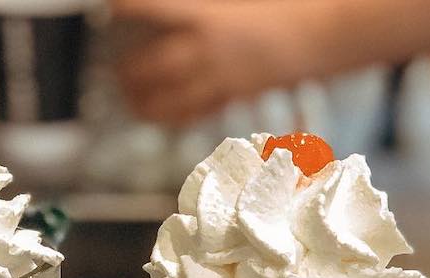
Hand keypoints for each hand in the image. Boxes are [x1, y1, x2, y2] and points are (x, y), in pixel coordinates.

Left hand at [111, 0, 326, 125]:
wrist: (319, 35)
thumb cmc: (283, 7)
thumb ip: (198, 8)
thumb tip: (175, 12)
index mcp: (205, 16)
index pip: (150, 8)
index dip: (125, 7)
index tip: (109, 7)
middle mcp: (205, 51)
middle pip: (150, 67)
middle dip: (127, 71)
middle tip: (117, 69)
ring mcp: (218, 78)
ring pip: (167, 100)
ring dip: (143, 102)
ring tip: (132, 98)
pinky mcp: (232, 96)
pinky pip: (194, 113)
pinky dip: (174, 114)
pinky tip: (165, 112)